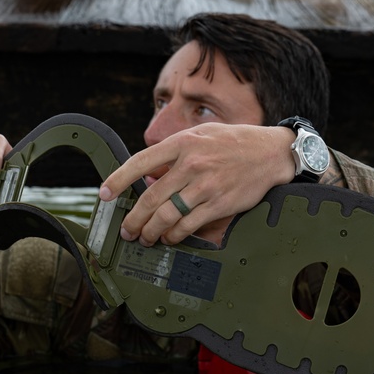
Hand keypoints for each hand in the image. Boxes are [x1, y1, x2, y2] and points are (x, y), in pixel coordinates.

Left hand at [99, 123, 295, 246]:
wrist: (269, 153)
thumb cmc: (233, 143)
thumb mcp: (200, 135)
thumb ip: (174, 153)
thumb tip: (150, 175)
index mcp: (182, 143)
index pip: (139, 162)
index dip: (118, 180)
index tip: (104, 194)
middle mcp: (191, 164)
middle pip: (150, 198)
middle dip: (133, 219)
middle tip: (126, 230)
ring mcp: (205, 185)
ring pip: (166, 216)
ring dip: (151, 231)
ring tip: (145, 238)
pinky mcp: (219, 204)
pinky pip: (188, 225)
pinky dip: (174, 235)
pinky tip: (170, 238)